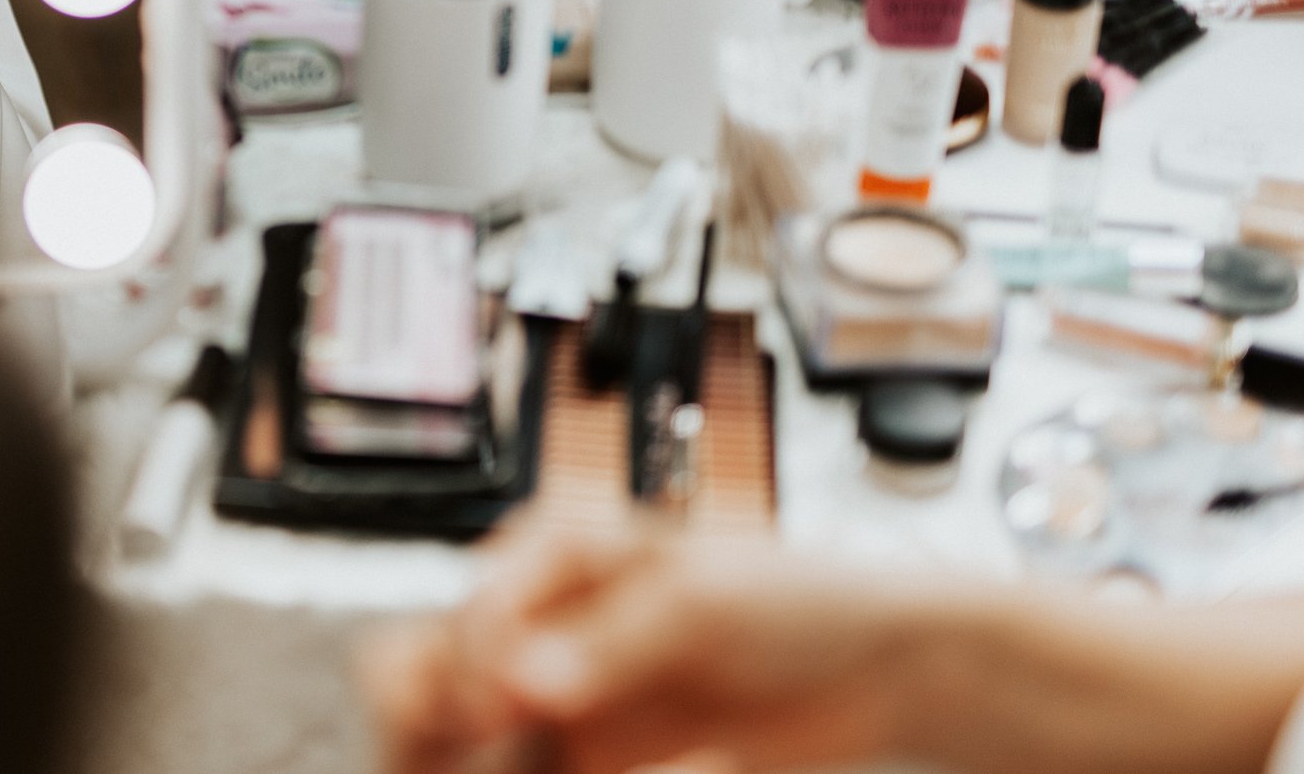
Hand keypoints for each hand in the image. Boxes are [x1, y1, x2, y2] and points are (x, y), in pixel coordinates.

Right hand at [362, 526, 928, 773]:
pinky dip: (507, 772)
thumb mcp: (697, 606)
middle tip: (476, 745)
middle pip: (434, 666)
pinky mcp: (584, 749)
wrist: (871, 667)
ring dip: (447, 752)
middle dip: (432, 714)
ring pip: (454, 728)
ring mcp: (557, 688)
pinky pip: (517, 768)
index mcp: (549, 552)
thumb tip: (528, 682)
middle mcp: (539, 615)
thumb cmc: (793, 599)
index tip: (504, 711)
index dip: (477, 670)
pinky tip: (528, 772)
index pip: (473, 616)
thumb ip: (608, 648)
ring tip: (473, 768)